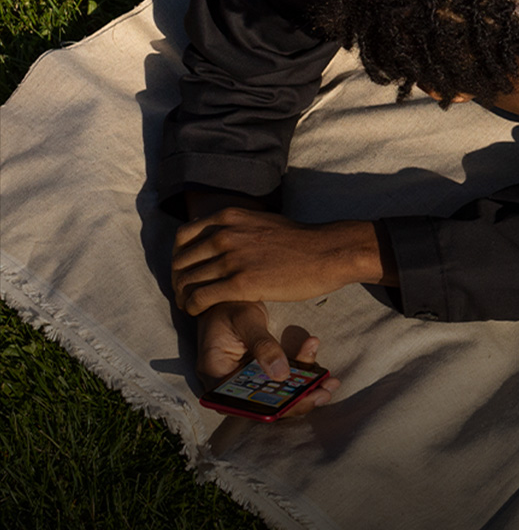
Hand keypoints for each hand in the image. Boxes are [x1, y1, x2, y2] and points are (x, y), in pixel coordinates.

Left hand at [171, 206, 382, 314]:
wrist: (328, 252)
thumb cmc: (302, 240)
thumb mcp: (263, 221)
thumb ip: (240, 227)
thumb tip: (227, 235)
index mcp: (228, 218)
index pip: (183, 237)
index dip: (179, 256)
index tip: (186, 270)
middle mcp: (224, 235)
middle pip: (181, 261)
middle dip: (178, 279)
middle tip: (185, 292)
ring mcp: (231, 259)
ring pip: (187, 281)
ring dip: (183, 296)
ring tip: (189, 305)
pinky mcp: (239, 284)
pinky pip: (200, 297)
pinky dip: (192, 306)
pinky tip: (197, 312)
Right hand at [197, 301, 339, 417]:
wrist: (227, 293)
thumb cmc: (228, 304)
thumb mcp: (245, 320)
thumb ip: (263, 346)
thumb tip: (281, 375)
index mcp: (216, 375)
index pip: (243, 405)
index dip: (273, 408)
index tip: (300, 400)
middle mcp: (230, 381)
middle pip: (264, 403)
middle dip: (297, 400)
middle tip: (325, 391)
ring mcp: (246, 376)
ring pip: (277, 392)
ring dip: (305, 388)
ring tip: (330, 381)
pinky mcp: (260, 368)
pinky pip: (283, 375)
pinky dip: (301, 368)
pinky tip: (313, 348)